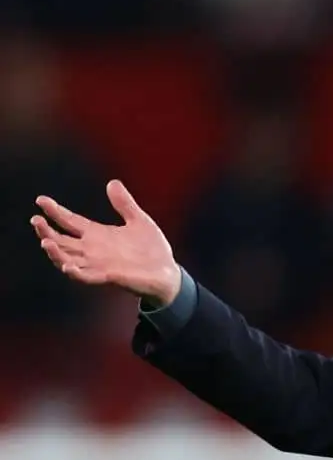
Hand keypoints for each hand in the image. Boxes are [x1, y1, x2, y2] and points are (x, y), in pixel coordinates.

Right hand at [32, 180, 181, 305]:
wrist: (168, 273)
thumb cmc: (153, 249)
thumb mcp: (139, 221)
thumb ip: (124, 204)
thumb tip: (112, 182)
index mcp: (98, 235)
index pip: (70, 221)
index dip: (55, 211)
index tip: (40, 199)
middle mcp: (92, 250)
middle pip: (61, 240)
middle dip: (46, 231)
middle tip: (36, 220)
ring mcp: (97, 265)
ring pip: (67, 258)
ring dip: (55, 251)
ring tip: (45, 241)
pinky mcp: (107, 277)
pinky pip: (85, 276)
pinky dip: (75, 271)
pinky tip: (67, 265)